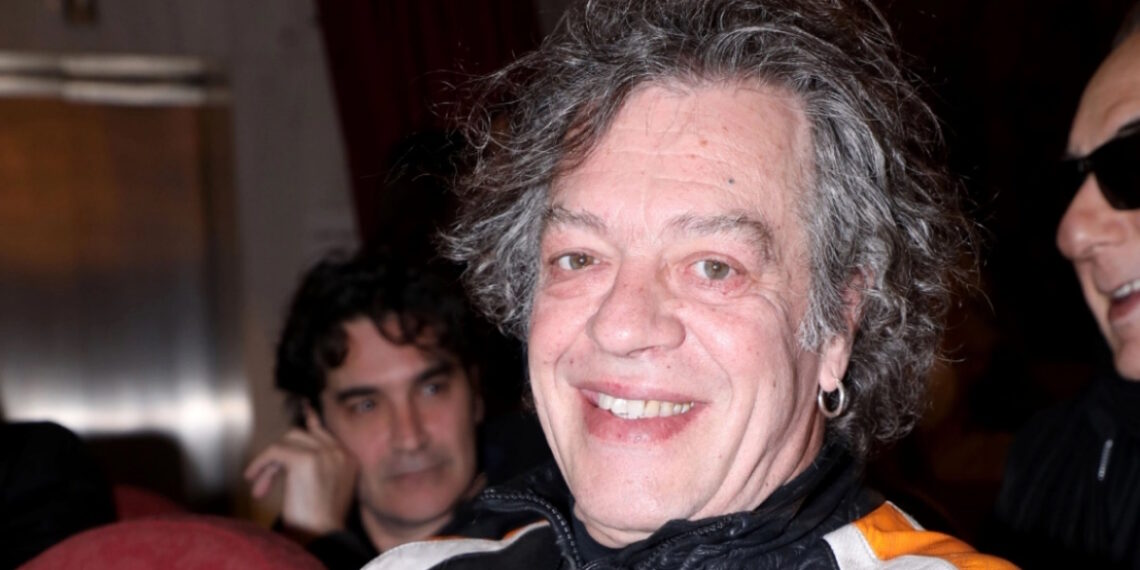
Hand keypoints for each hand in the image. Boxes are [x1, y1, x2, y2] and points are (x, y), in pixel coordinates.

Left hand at [244, 405, 358, 536]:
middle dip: (279, 455)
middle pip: (302, 435)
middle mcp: (340, 452)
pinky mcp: (306, 460)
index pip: (325, 431)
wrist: (322, 535)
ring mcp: (325, 454)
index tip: (305, 406)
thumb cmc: (320, 520)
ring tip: (261, 487)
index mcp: (350, 458)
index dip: (311, 421)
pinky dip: (262, 464)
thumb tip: (299, 446)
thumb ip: (320, 464)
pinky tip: (255, 479)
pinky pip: (276, 451)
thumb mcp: (328, 487)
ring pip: (287, 441)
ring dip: (269, 462)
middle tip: (266, 481)